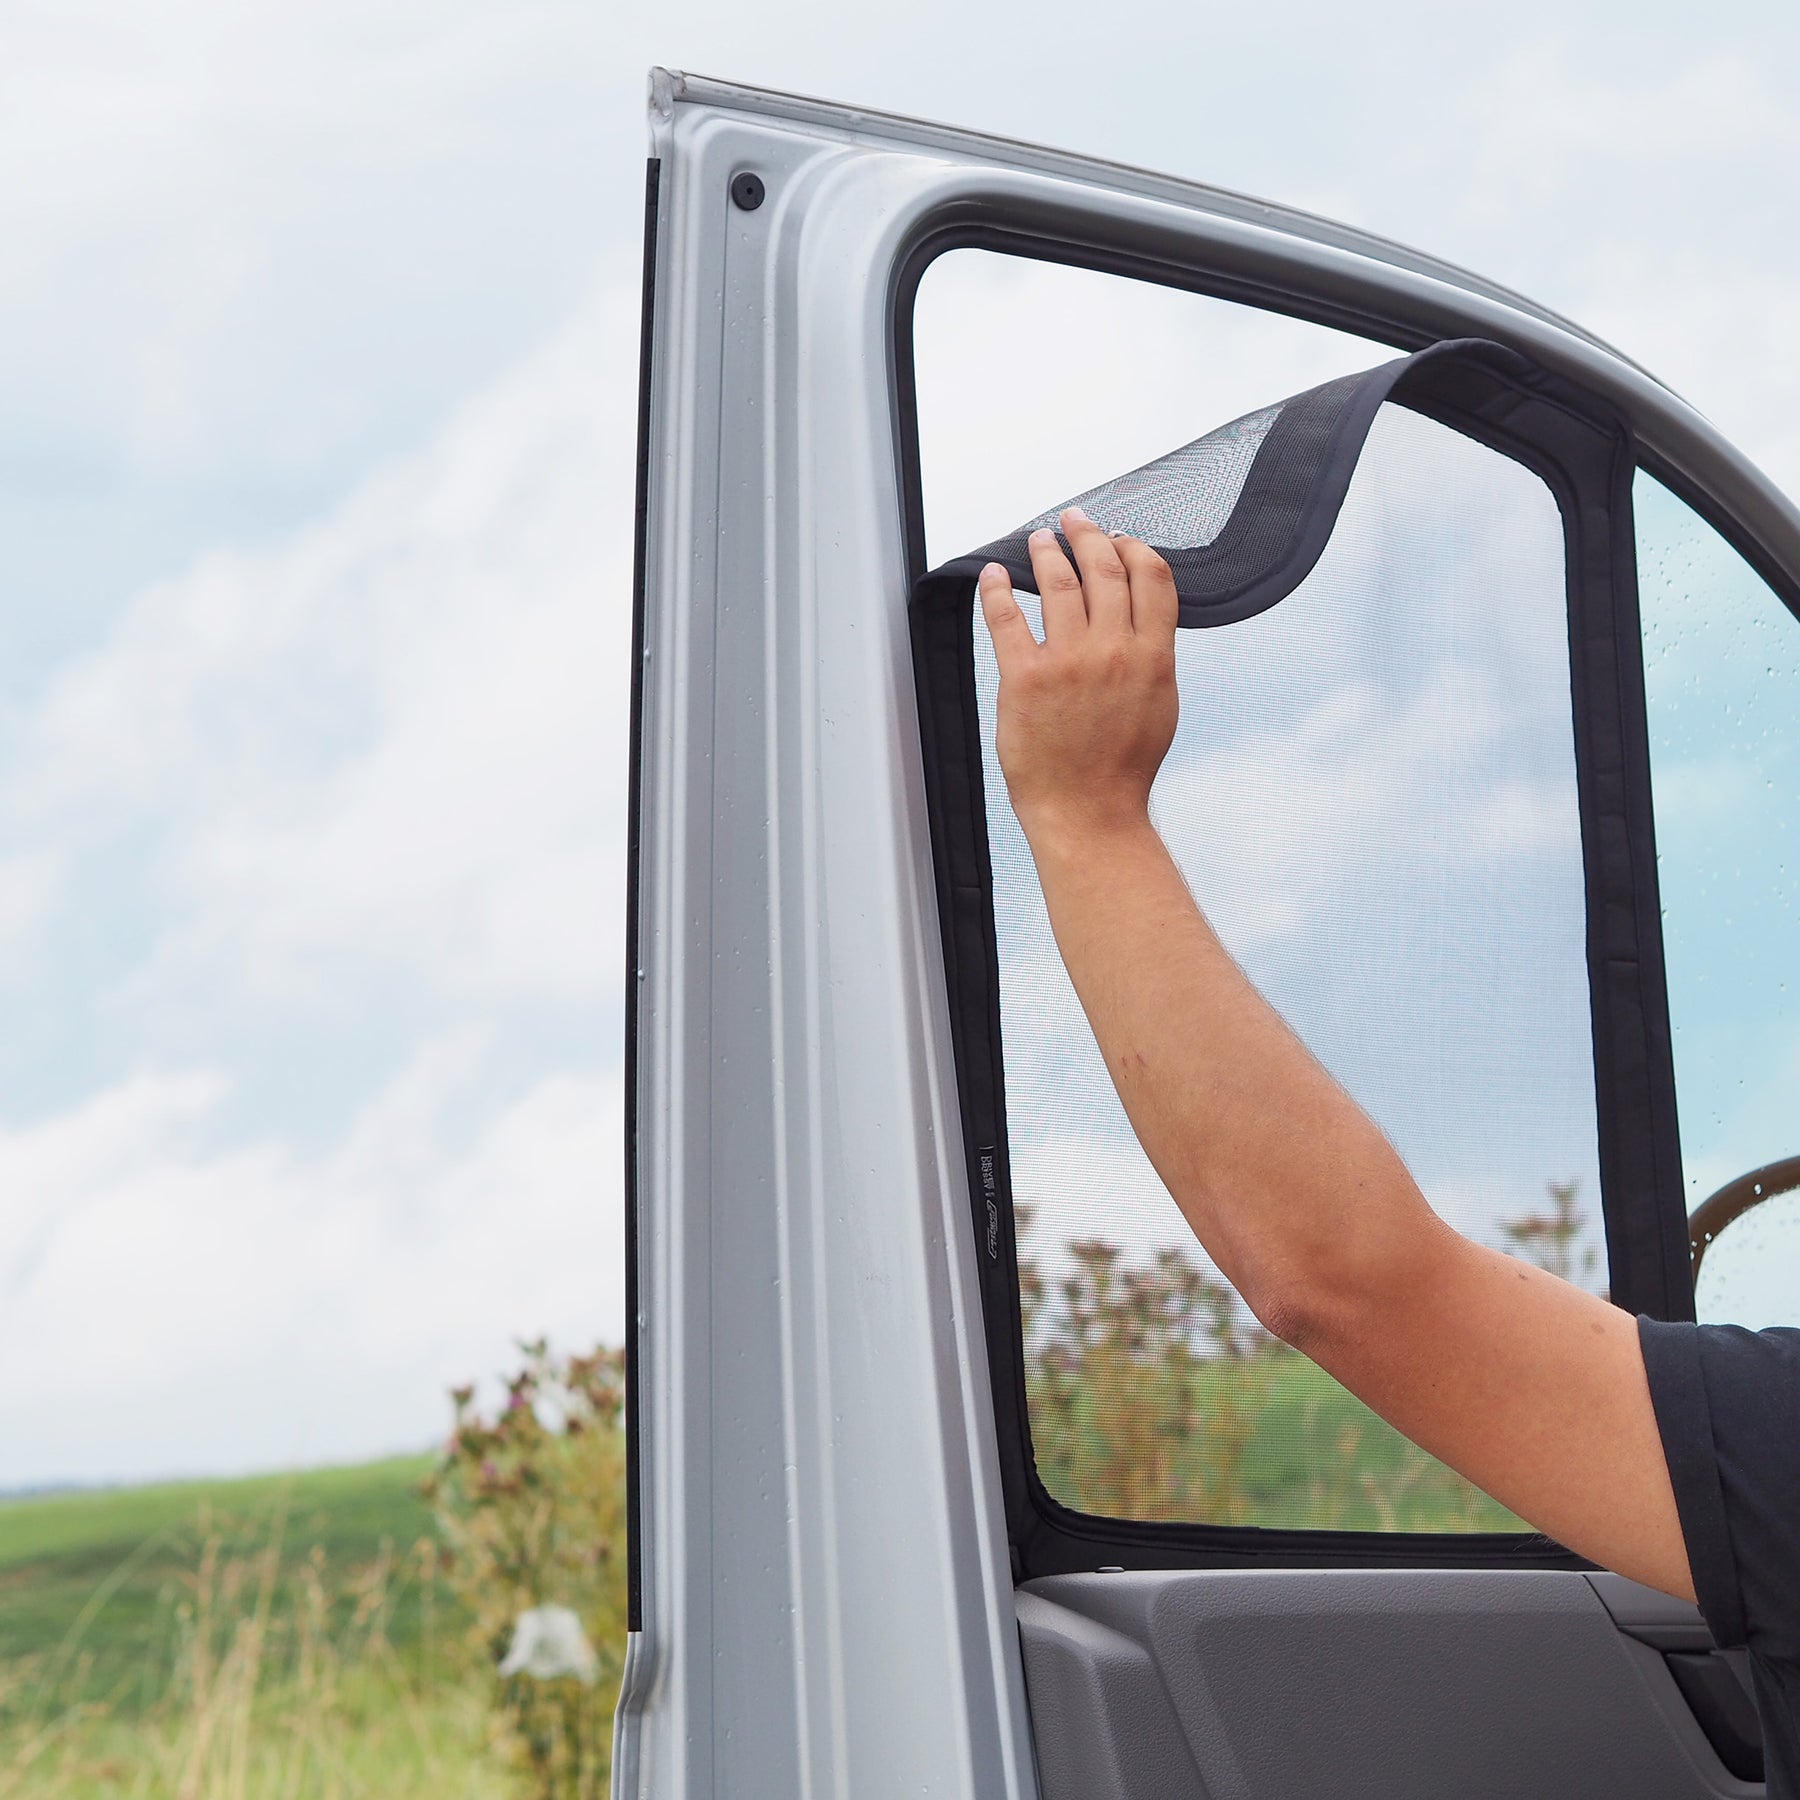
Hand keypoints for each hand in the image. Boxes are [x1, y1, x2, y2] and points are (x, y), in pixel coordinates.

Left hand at [978, 506, 1179, 851]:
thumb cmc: (1122, 769)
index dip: (1134, 547)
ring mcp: (1068, 662)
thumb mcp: (1160, 705)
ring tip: (1039, 539)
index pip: (1152, 576)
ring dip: (1047, 551)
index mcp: (1153, 656)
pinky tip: (994, 575)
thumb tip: (1145, 621)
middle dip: (1088, 534)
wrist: (1090, 812)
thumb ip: (1153, 656)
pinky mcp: (1025, 678)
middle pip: (1104, 568)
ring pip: (1057, 583)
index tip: (1120, 538)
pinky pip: (1007, 618)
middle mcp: (1113, 650)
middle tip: (1075, 520)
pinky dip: (998, 590)